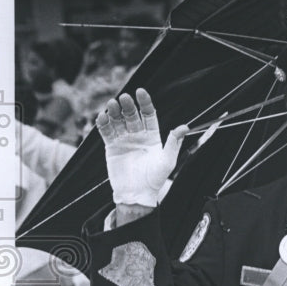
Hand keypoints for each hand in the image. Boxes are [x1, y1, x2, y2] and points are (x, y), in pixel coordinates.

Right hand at [96, 88, 187, 206]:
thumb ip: (173, 143)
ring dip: (114, 111)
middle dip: (127, 106)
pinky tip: (102, 117)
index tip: (140, 91)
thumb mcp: (167, 161)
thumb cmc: (155, 179)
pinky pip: (106, 132)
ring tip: (111, 104)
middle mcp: (138, 135)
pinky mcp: (112, 147)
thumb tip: (184, 127)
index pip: (148, 114)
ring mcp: (124, 140)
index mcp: (152, 136)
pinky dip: (103, 124)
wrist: (137, 194)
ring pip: (118, 121)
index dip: (145, 102)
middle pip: (131, 115)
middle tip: (123, 98)